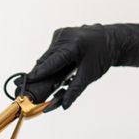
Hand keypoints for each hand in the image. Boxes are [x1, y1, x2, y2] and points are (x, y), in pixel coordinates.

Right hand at [17, 23, 138, 108]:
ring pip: (47, 54)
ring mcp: (62, 33)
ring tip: (37, 80)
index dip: (38, 73)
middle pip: (46, 59)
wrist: (113, 40)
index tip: (26, 81)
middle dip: (38, 73)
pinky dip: (49, 60)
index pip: (51, 62)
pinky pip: (51, 50)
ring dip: (43, 67)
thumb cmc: (103, 57)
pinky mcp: (60, 33)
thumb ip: (74, 91)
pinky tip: (51, 69)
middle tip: (24, 85)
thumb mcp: (89, 75)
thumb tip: (62, 106)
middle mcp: (65, 36)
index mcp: (73, 45)